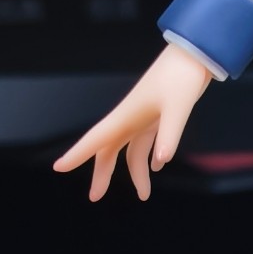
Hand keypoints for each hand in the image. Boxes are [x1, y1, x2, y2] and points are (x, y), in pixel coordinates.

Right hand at [53, 42, 212, 201]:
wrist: (194, 55)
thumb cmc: (182, 76)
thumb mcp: (178, 107)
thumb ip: (169, 134)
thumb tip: (161, 160)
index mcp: (125, 116)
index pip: (95, 140)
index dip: (76, 155)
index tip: (58, 168)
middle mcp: (130, 118)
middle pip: (108, 150)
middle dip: (101, 174)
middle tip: (95, 198)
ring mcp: (143, 117)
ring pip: (130, 151)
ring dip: (135, 173)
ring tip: (144, 196)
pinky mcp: (159, 116)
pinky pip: (147, 142)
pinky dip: (150, 158)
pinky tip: (157, 167)